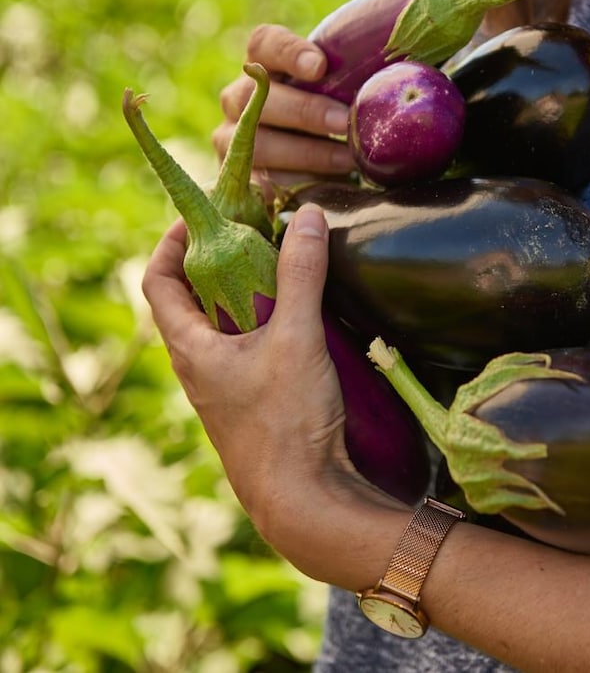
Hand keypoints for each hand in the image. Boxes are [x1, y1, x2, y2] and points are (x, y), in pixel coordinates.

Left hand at [141, 205, 361, 528]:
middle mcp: (197, 365)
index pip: (157, 280)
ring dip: (241, 290)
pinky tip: (298, 317)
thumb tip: (305, 215)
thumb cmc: (286, 421)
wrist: (302, 499)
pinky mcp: (249, 400)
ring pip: (220, 323)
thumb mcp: (297, 338)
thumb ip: (301, 274)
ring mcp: (222, 386)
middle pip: (190, 297)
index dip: (173, 241)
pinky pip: (244, 346)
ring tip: (278, 266)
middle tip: (252, 232)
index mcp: (190, 347)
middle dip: (216, 259)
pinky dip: (261, 319)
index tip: (205, 216)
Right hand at [213, 24, 354, 187]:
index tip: (320, 66)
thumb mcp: (339, 86)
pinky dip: (295, 183)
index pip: (265, 43)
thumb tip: (408, 64)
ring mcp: (231, 138)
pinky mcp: (238, 176)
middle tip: (343, 122)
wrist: (308, 160)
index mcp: (262, 62)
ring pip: (258, 144)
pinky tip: (327, 185)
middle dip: (304, 111)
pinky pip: (260, 183)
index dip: (289, 52)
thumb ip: (357, 73)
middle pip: (257, 96)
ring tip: (348, 159)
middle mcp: (238, 97)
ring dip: (307, 153)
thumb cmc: (331, 109)